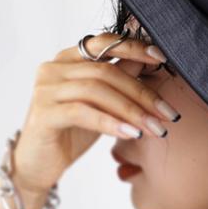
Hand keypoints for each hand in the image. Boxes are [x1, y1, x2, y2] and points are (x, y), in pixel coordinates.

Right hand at [11, 32, 177, 194]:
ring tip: (156, 128)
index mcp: (68, 58)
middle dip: (143, 94)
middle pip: (106, 72)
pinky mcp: (43, 113)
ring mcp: (45, 89)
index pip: (104, 43)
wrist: (38, 165)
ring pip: (97, 91)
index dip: (135, 47)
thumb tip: (151, 60)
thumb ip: (120, 79)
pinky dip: (111, 123)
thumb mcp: (103, 103)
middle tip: (168, 114)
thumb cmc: (73, 131)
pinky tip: (132, 134)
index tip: (163, 58)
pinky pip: (82, 112)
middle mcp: (53, 68)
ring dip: (132, 111)